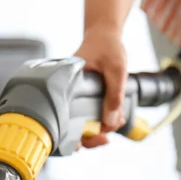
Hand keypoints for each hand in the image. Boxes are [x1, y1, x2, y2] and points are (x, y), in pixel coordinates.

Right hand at [74, 25, 127, 148]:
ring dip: (101, 127)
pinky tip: (116, 118)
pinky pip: (92, 113)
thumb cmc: (106, 46)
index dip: (70, 136)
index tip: (79, 145)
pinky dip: (104, 119)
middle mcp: (69, 93)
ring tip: (117, 122)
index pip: (63, 117)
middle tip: (106, 138)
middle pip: (73, 125)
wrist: (105, 33)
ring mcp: (78, 96)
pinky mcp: (86, 97)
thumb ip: (114, 96)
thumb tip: (111, 123)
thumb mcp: (116, 69)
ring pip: (85, 121)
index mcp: (67, 85)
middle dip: (91, 135)